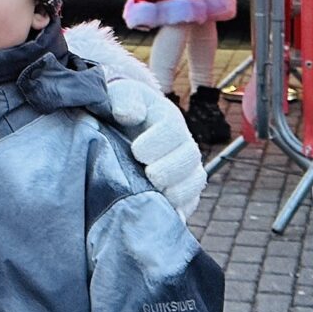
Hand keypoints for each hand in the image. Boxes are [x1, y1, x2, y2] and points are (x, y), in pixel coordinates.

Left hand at [102, 75, 207, 221]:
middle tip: (150, 175)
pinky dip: (177, 211)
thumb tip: (129, 115)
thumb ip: (124, 99)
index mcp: (167, 119)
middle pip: (189, 158)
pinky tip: (159, 214)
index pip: (172, 129)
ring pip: (194, 183)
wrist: (119, 131)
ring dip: (177, 191)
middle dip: (170, 169)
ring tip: (155, 194)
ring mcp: (183, 170)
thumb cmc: (118, 111)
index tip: (136, 150)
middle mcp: (181, 144)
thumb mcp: (118, 96)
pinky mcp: (179, 193)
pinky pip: (187, 205)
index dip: (158, 141)